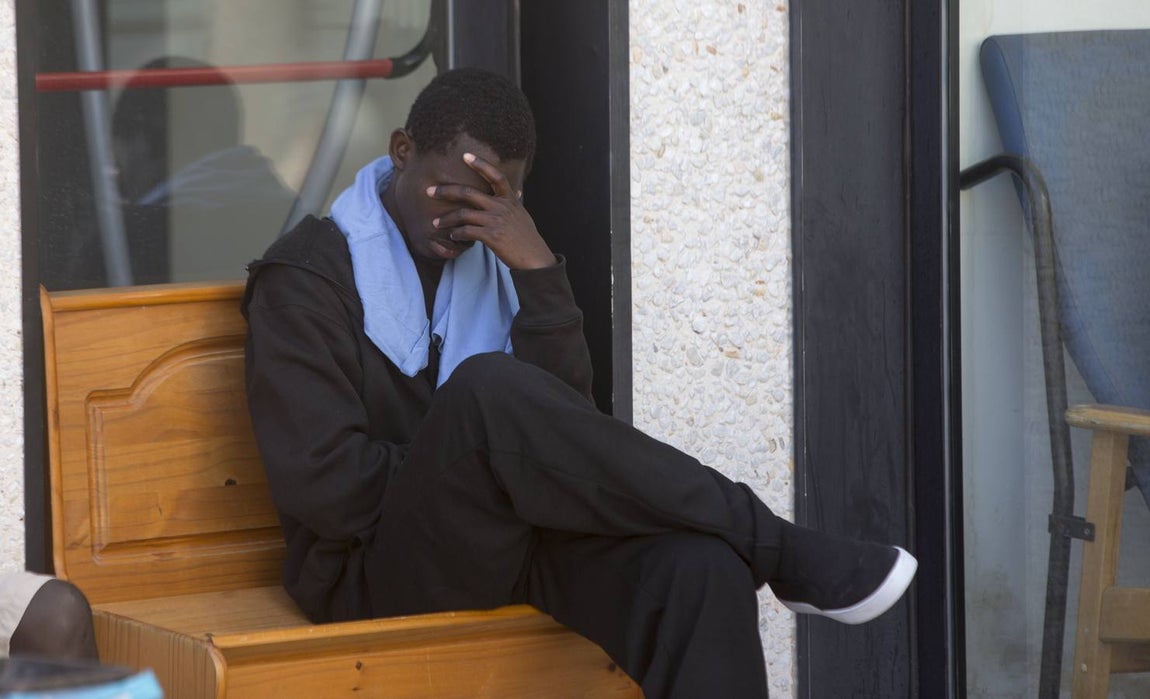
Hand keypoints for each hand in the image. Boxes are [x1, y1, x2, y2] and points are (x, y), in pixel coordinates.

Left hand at [427, 153, 556, 269]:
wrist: (535, 258)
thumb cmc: (528, 237)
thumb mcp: (524, 215)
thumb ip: (517, 203)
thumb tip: (519, 192)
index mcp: (510, 200)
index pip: (496, 176)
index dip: (481, 165)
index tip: (465, 156)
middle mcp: (502, 207)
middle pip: (469, 193)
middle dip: (446, 191)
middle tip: (429, 191)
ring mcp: (496, 221)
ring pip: (463, 214)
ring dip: (447, 219)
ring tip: (436, 222)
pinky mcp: (492, 237)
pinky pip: (467, 232)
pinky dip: (457, 233)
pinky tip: (453, 235)